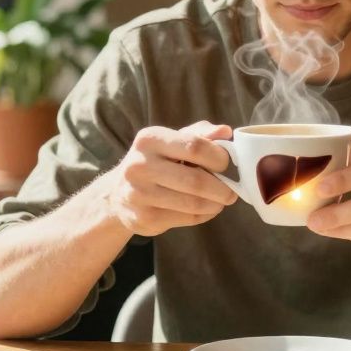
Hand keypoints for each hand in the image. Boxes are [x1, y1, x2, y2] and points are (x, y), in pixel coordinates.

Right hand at [106, 121, 238, 236]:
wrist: (118, 193)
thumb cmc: (156, 162)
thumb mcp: (172, 141)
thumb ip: (200, 134)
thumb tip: (225, 131)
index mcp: (149, 139)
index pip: (195, 147)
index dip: (219, 158)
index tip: (227, 164)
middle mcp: (140, 165)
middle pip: (196, 180)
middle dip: (222, 188)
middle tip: (232, 191)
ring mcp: (139, 194)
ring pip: (193, 203)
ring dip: (215, 204)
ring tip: (220, 200)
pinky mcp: (143, 218)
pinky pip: (186, 219)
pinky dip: (204, 215)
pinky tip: (206, 209)